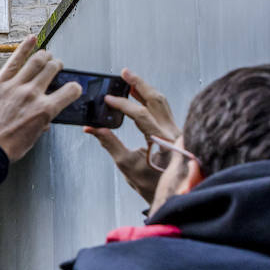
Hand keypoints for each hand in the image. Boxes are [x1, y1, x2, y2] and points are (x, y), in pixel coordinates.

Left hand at [0, 35, 82, 160]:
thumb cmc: (6, 147)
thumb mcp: (33, 138)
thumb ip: (41, 123)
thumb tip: (43, 119)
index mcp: (44, 110)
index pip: (70, 91)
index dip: (75, 88)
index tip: (72, 88)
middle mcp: (32, 94)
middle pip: (52, 69)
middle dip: (57, 66)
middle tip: (56, 66)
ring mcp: (15, 86)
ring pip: (36, 61)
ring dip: (45, 55)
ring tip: (46, 55)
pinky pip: (14, 60)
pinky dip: (25, 47)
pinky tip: (31, 39)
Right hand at [83, 68, 180, 203]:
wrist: (173, 196)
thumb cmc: (151, 185)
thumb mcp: (126, 165)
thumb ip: (109, 143)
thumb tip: (93, 128)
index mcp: (161, 140)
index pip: (140, 114)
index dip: (121, 104)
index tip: (106, 99)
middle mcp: (173, 132)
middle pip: (156, 100)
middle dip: (138, 84)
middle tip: (124, 73)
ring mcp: (176, 130)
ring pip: (162, 102)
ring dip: (145, 89)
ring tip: (129, 80)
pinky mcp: (174, 132)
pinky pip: (163, 109)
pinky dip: (151, 99)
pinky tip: (140, 94)